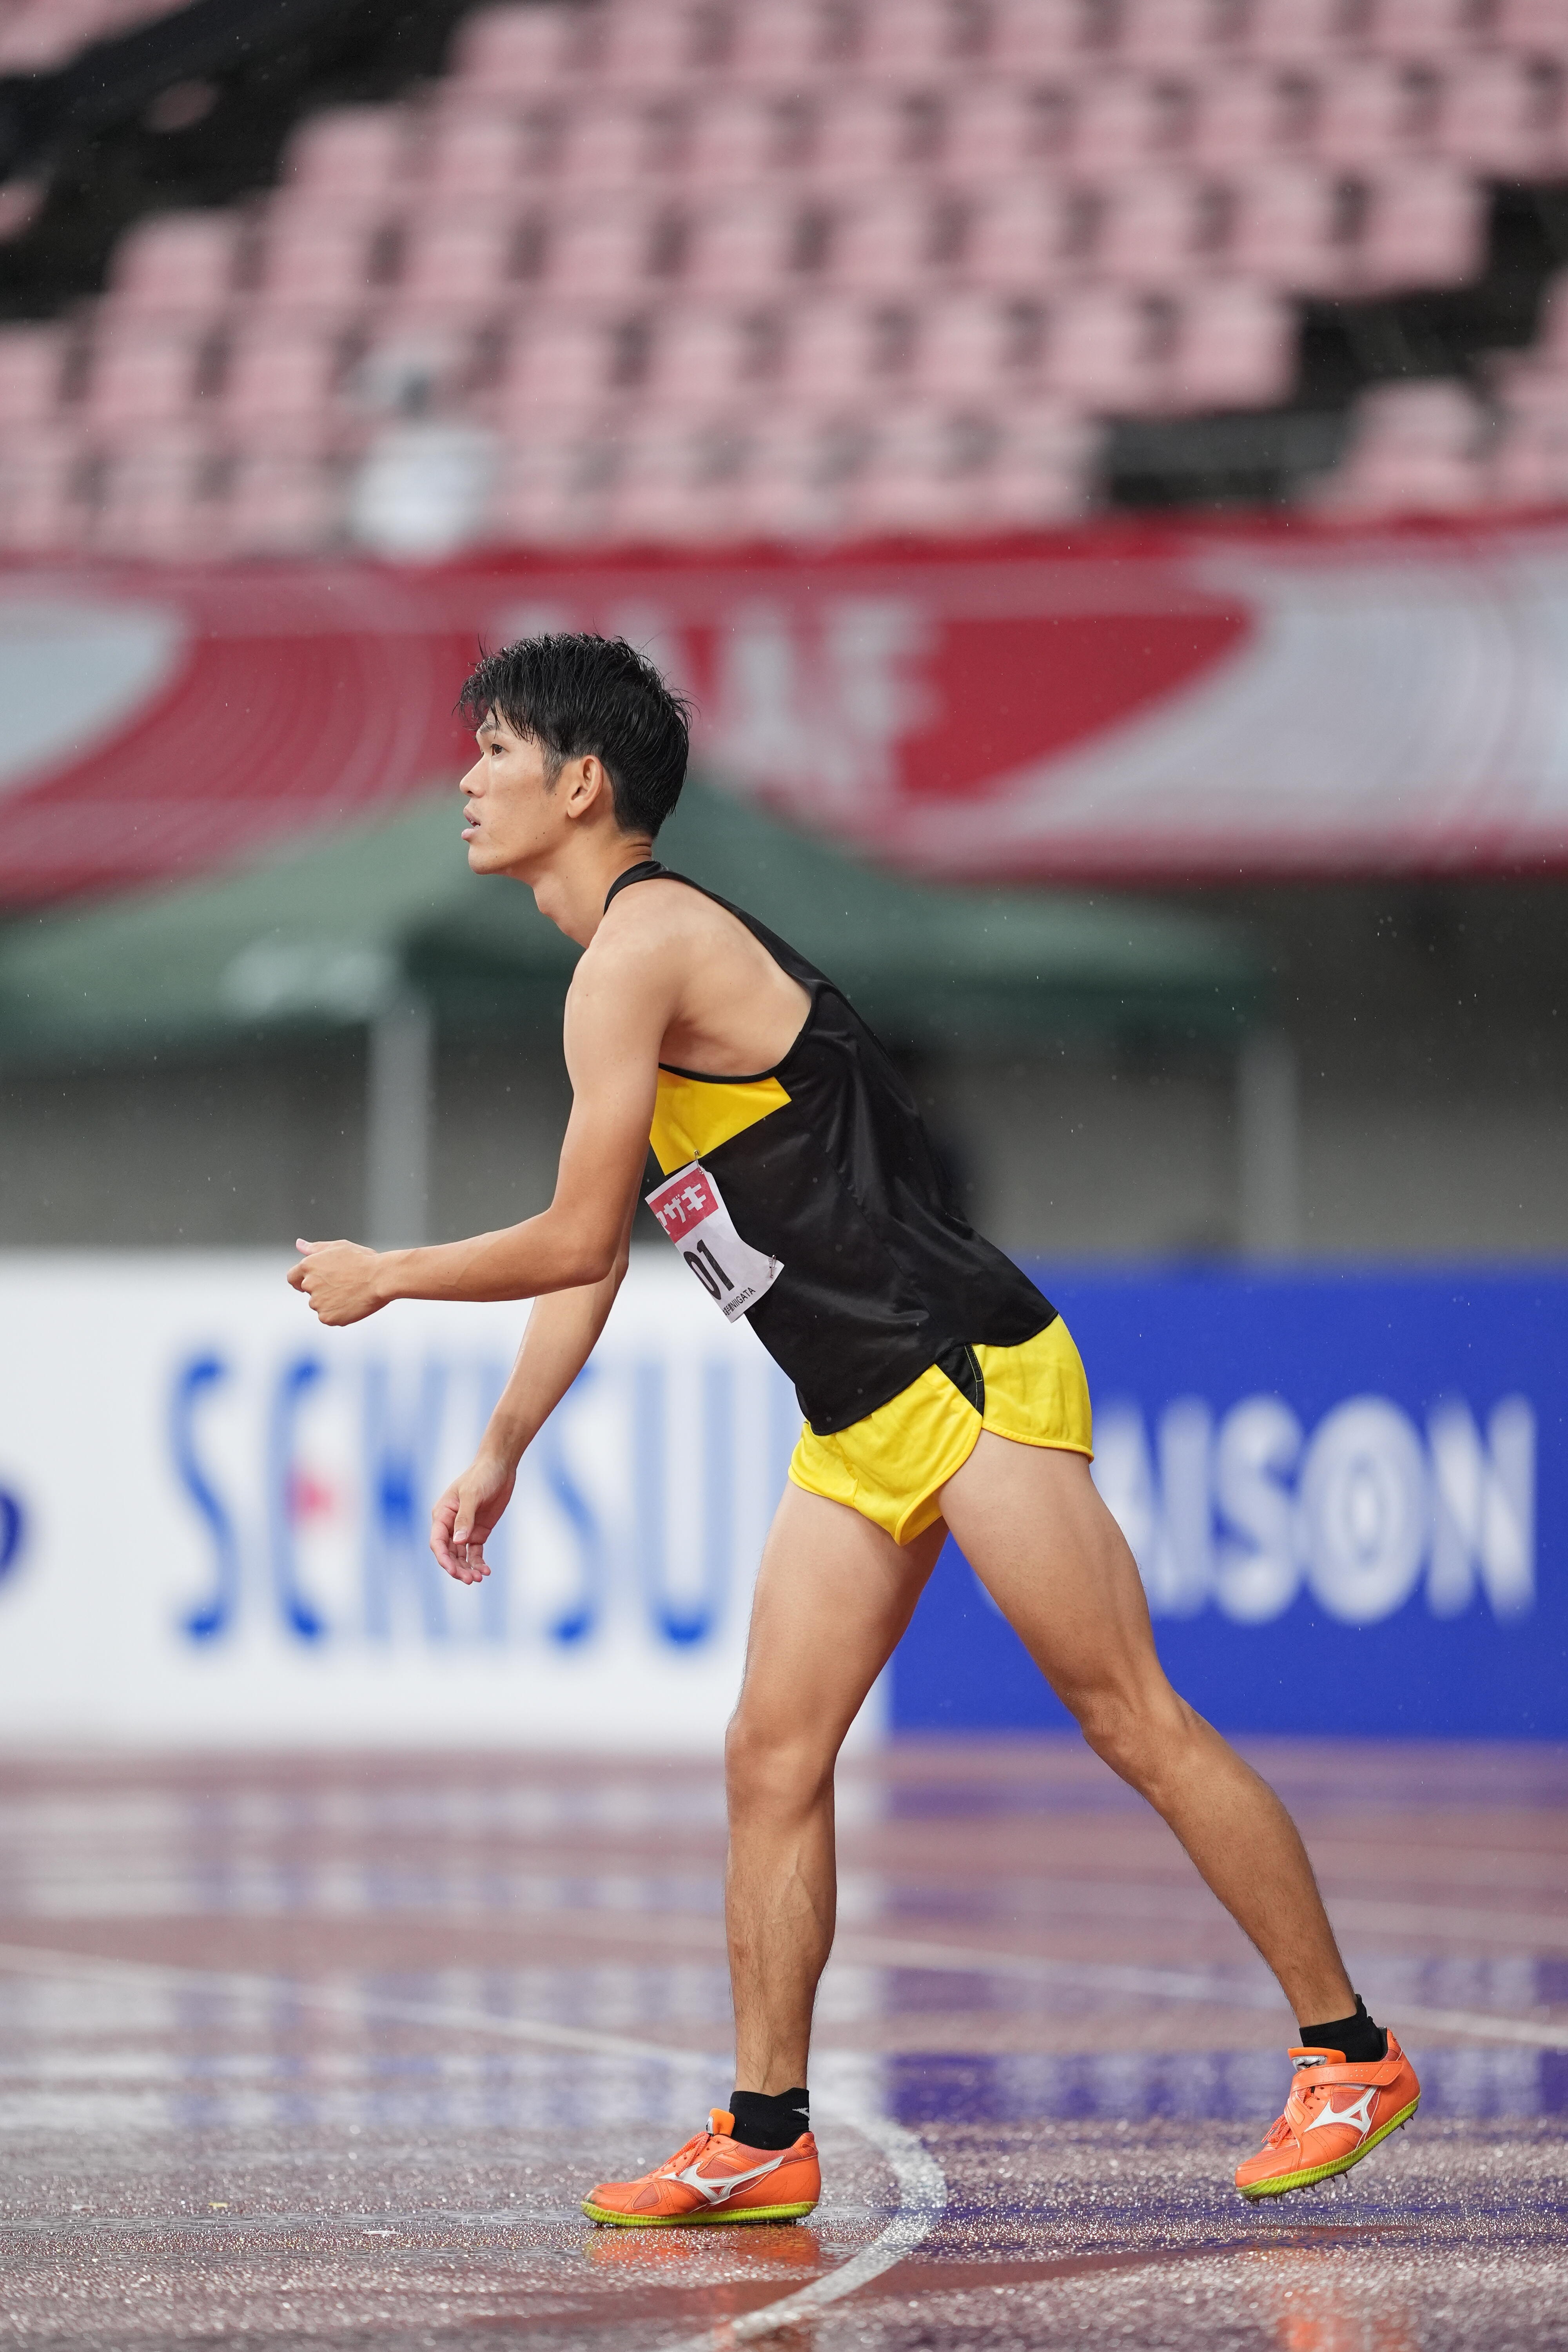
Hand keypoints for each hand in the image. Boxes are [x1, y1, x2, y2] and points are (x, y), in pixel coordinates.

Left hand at [287, 1238, 387, 1325]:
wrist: (381, 1278)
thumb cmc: (362, 1259)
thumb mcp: (338, 1247)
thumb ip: (315, 1248)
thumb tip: (298, 1244)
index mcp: (308, 1266)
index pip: (292, 1278)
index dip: (302, 1280)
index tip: (316, 1281)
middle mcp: (308, 1285)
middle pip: (309, 1292)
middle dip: (322, 1289)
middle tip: (344, 1284)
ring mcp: (317, 1303)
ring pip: (320, 1305)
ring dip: (331, 1301)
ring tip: (351, 1292)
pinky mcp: (327, 1318)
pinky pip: (329, 1317)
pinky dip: (338, 1313)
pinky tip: (352, 1303)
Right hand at [430, 1453, 516, 1584]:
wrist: (500, 1467)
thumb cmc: (481, 1476)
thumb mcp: (472, 1495)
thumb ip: (465, 1518)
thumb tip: (458, 1541)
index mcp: (442, 1514)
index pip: (437, 1542)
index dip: (443, 1558)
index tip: (453, 1571)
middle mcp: (450, 1524)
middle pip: (449, 1552)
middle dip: (457, 1568)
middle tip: (471, 1580)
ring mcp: (464, 1529)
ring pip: (461, 1556)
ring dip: (467, 1568)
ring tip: (479, 1578)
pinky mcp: (479, 1532)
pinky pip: (475, 1552)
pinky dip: (478, 1563)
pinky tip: (486, 1571)